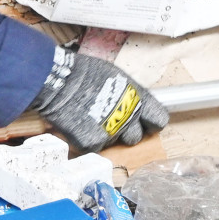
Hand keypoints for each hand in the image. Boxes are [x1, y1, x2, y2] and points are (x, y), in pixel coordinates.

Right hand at [33, 48, 167, 150]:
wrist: (59, 82)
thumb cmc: (85, 73)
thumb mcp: (116, 77)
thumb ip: (129, 94)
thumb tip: (131, 101)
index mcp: (139, 99)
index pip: (158, 120)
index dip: (150, 123)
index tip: (144, 123)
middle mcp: (129, 118)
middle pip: (136, 137)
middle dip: (125, 132)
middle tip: (111, 121)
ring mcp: (112, 133)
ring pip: (114, 143)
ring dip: (105, 135)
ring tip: (90, 118)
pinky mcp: (93, 143)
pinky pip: (95, 146)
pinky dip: (87, 138)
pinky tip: (79, 124)